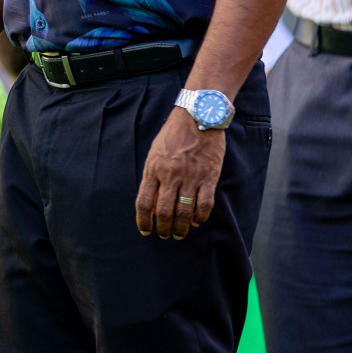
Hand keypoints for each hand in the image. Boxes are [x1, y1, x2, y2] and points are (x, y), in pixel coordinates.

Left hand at [135, 109, 224, 239]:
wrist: (197, 116)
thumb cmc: (174, 135)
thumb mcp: (155, 153)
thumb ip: (153, 176)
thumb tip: (152, 203)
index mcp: (153, 169)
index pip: (144, 202)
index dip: (143, 221)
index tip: (145, 231)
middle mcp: (170, 175)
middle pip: (164, 212)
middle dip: (164, 229)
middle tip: (165, 236)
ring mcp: (190, 177)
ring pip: (184, 213)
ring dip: (181, 228)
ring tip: (179, 235)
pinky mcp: (208, 177)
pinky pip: (204, 205)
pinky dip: (200, 217)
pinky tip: (196, 221)